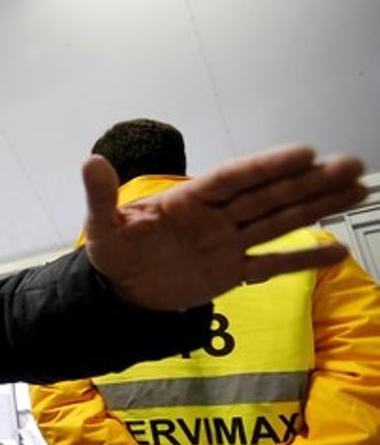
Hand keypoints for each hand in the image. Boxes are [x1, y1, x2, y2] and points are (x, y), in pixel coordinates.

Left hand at [83, 146, 365, 310]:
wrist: (118, 293)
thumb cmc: (112, 253)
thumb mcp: (102, 227)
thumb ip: (101, 196)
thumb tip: (90, 162)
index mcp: (190, 200)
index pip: (236, 179)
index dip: (268, 166)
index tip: (305, 152)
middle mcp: (216, 217)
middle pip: (269, 195)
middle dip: (310, 181)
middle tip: (353, 164)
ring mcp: (228, 244)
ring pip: (279, 221)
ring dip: (317, 206)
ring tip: (358, 189)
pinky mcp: (231, 272)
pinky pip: (272, 265)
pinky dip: (302, 260)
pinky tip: (337, 252)